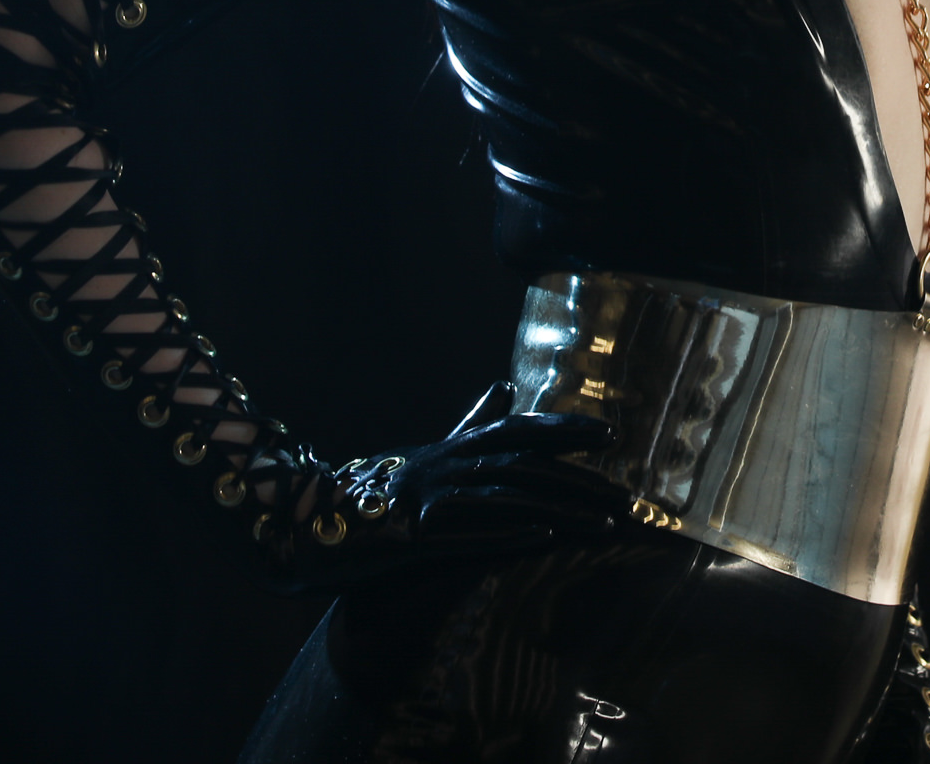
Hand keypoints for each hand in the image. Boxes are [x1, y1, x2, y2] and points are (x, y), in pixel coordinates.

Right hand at [271, 383, 624, 591]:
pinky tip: (545, 541)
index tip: (610, 435)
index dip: (564, 429)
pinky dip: (507, 535)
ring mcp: (425, 499)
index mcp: (450, 450)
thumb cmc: (371, 494)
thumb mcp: (428, 456)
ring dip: (560, 511)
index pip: (518, 430)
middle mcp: (442, 466)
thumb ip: (470, 426)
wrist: (301, 525)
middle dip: (579, 482)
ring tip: (604, 524)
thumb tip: (505, 388)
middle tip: (628, 497)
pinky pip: (466, 535)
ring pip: (506, 499)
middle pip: (525, 468)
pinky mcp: (407, 536)